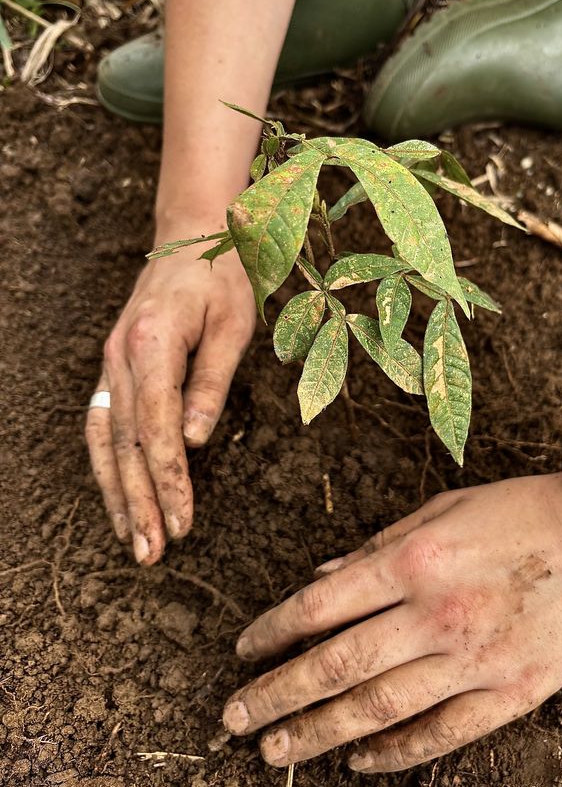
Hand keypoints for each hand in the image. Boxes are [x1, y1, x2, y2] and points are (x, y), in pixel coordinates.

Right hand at [86, 239, 255, 564]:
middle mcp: (120, 356)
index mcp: (151, 343)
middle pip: (124, 443)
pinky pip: (103, 425)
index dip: (168, 479)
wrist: (192, 233)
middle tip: (152, 553)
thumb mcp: (233, 324)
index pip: (156, 427)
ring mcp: (111, 362)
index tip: (182, 522)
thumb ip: (212, 382)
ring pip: (105, 441)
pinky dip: (108, 466)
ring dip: (117, 493)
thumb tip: (195, 442)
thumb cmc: (222, 277)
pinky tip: (119, 498)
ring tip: (132, 541)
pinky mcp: (115, 368)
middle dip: (138, 502)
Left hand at [221, 474, 561, 772]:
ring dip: (319, 733)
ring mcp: (474, 660)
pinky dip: (395, 753)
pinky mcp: (513, 694)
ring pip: (378, 708)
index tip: (243, 651)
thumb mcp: (444, 509)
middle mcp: (434, 614)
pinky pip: (442, 734)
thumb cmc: (524, 509)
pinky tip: (359, 761)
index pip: (321, 606)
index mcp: (414, 559)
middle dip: (277, 695)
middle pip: (336, 666)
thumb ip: (378, 547)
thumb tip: (321, 580)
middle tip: (233, 720)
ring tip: (275, 752)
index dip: (273, 631)